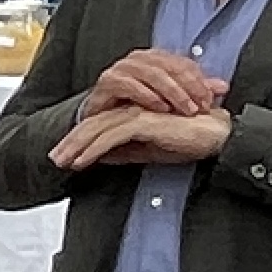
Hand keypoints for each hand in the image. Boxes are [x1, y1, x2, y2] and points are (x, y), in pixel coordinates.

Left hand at [49, 100, 234, 172]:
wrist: (217, 136)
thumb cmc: (190, 139)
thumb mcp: (151, 150)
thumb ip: (127, 151)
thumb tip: (103, 158)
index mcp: (133, 114)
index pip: (99, 125)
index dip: (79, 140)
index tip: (65, 156)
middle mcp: (131, 110)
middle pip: (92, 125)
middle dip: (70, 143)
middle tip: (54, 158)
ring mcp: (137, 114)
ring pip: (97, 129)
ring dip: (75, 147)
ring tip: (61, 162)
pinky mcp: (144, 121)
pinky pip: (111, 136)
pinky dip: (93, 149)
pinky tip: (81, 161)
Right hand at [84, 48, 224, 117]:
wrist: (102, 119)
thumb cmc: (135, 108)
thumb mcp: (171, 100)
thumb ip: (194, 90)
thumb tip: (222, 86)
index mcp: (155, 59)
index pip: (182, 63)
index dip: (199, 80)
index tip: (211, 99)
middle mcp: (139, 59)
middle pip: (169, 66)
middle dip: (188, 87)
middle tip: (199, 107)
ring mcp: (122, 68)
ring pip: (152, 73)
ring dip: (171, 92)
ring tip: (183, 109)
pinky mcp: (107, 82)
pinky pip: (128, 84)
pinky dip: (146, 95)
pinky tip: (159, 107)